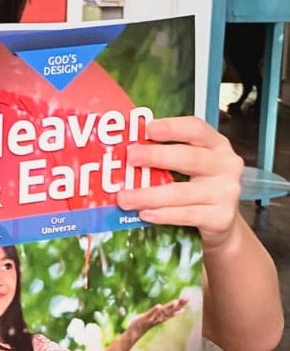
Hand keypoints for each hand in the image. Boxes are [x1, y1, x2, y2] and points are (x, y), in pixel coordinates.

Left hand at [121, 116, 242, 252]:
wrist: (223, 222)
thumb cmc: (200, 187)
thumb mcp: (192, 166)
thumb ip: (169, 157)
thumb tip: (127, 152)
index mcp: (217, 145)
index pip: (197, 129)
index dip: (173, 127)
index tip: (149, 128)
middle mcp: (225, 165)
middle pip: (189, 158)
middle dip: (157, 156)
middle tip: (131, 157)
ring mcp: (225, 192)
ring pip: (182, 192)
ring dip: (149, 195)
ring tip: (124, 198)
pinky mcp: (220, 217)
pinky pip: (186, 215)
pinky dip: (163, 215)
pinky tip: (144, 213)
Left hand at [126, 297, 187, 342]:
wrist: (134, 332)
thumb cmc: (145, 323)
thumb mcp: (155, 317)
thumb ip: (165, 313)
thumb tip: (175, 310)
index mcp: (161, 316)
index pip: (172, 310)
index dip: (180, 305)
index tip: (188, 299)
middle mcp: (158, 318)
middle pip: (170, 310)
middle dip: (178, 305)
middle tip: (186, 298)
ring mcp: (152, 319)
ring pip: (162, 313)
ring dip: (169, 308)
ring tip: (175, 302)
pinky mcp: (145, 319)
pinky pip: (151, 314)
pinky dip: (155, 310)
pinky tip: (159, 305)